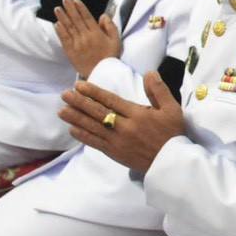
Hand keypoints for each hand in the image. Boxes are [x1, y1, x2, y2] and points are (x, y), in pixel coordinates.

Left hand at [54, 0, 122, 75]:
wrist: (101, 73)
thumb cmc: (109, 57)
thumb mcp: (116, 41)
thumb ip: (111, 26)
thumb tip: (103, 16)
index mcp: (97, 34)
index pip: (87, 17)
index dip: (81, 8)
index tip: (75, 0)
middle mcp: (86, 37)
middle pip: (76, 20)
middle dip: (70, 9)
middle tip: (65, 0)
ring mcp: (77, 44)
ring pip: (68, 28)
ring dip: (62, 17)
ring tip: (58, 8)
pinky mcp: (70, 52)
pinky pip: (64, 39)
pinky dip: (60, 31)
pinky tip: (57, 24)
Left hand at [57, 73, 183, 171]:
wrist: (171, 163)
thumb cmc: (173, 134)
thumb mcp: (172, 109)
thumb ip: (159, 90)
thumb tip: (149, 73)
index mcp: (137, 114)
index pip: (110, 100)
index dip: (94, 92)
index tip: (80, 86)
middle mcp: (124, 127)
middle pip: (97, 112)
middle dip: (79, 103)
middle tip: (64, 94)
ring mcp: (118, 141)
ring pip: (93, 127)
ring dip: (76, 118)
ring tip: (62, 110)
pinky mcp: (115, 153)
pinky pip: (95, 143)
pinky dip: (83, 136)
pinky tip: (72, 130)